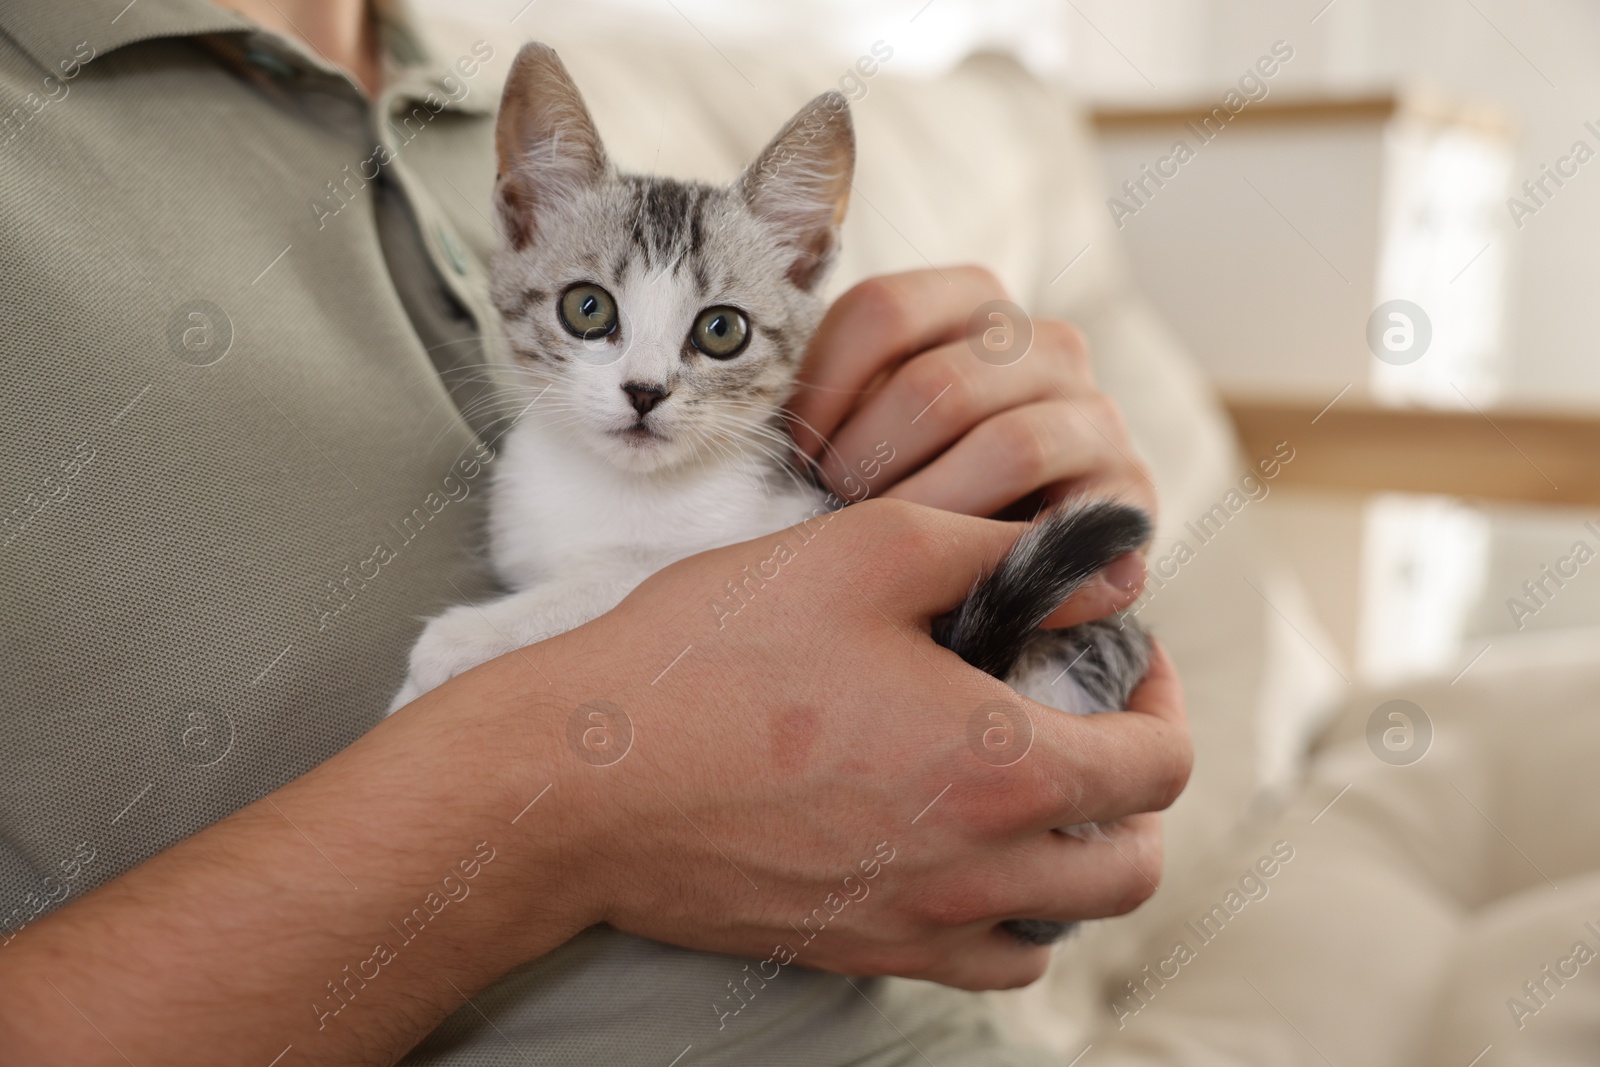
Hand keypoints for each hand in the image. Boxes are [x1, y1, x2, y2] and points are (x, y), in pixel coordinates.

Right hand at [544, 499, 1190, 988]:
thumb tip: (1104, 570)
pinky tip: (960, 847)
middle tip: (1085, 721)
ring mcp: (916, 925)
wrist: (582, 778)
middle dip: (1138, 790)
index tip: (1120, 660)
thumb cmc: (714, 655)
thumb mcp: (867, 550)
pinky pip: (984, 965)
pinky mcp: (858, 950)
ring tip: (1029, 787)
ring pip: (1065, 927)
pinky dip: (1008, 916)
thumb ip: (1001, 552)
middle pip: (1134, 865)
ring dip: (1079, 859)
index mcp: (1000, 766)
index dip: (1161, 698)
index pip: (1159, 765)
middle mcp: (975, 868)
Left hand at [787, 267, 1155, 623]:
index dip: (823, 389)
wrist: (1008, 564)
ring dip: (932, 513)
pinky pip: (1072, 518)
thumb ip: (820, 405)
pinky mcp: (1129, 493)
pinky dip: (1007, 554)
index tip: (794, 454)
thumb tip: (726, 417)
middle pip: (940, 385)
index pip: (883, 309)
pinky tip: (966, 582)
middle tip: (835, 516)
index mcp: (972, 303)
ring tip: (891, 550)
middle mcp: (1045, 344)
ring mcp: (1095, 413)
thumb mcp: (856, 427)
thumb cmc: (903, 488)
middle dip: (872, 465)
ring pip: (1010, 445)